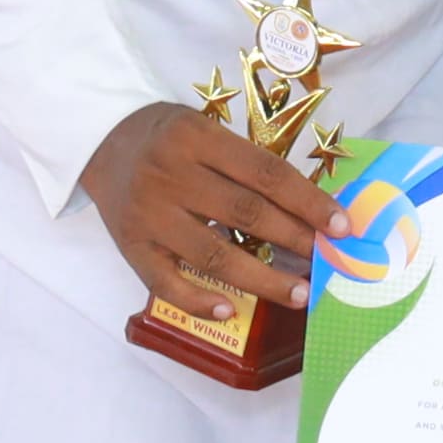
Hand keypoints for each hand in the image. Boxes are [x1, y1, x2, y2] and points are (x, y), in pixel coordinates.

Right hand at [76, 101, 342, 309]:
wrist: (101, 140)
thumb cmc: (168, 138)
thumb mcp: (206, 131)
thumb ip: (246, 166)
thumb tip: (308, 213)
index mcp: (197, 138)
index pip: (266, 173)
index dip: (308, 201)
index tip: (341, 226)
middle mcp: (170, 174)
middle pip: (245, 213)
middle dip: (295, 239)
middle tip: (327, 261)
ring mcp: (148, 213)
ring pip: (213, 254)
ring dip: (262, 279)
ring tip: (297, 294)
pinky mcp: (130, 245)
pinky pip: (166, 283)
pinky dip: (198, 301)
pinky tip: (228, 310)